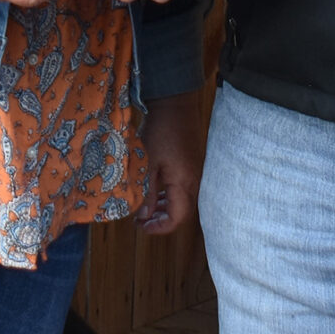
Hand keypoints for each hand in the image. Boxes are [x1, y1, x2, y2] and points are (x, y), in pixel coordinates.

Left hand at [135, 92, 203, 234]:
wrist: (174, 105)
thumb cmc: (159, 132)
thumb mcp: (148, 163)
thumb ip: (147, 192)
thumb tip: (144, 216)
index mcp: (184, 184)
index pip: (176, 219)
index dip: (158, 228)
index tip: (141, 226)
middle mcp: (194, 182)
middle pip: (181, 212)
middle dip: (160, 219)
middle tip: (140, 219)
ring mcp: (194, 173)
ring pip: (181, 200)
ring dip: (164, 207)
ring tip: (145, 207)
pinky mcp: (191, 164)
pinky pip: (182, 188)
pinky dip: (168, 194)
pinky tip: (154, 190)